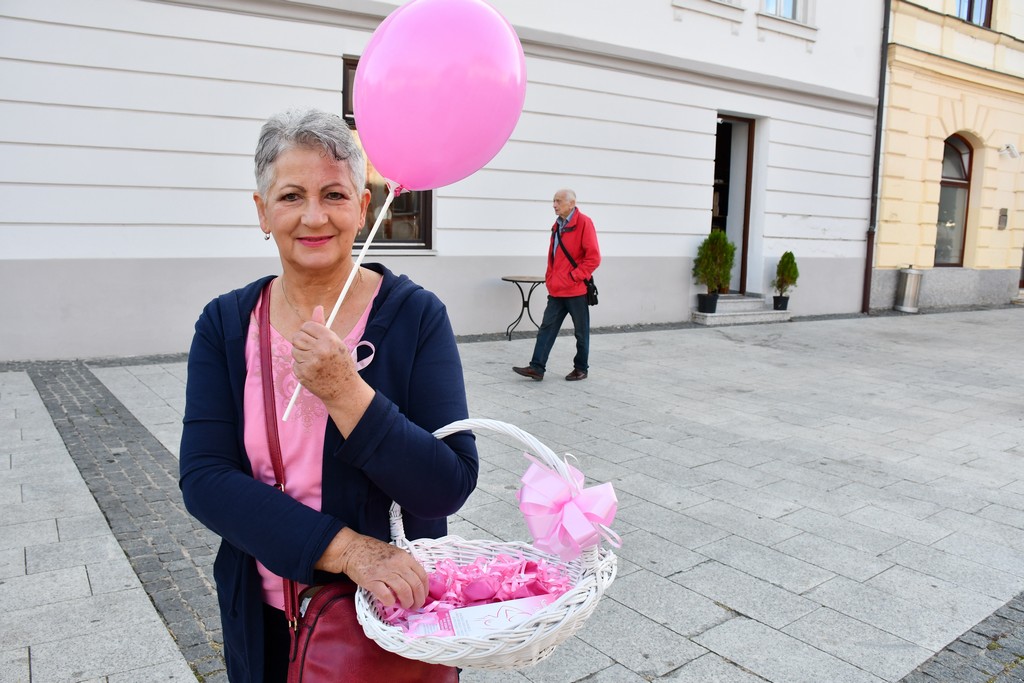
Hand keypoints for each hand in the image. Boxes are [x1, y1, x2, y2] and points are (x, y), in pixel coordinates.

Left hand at [290, 306, 373, 435]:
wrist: (344, 390)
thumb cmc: (341, 364)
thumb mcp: (337, 343)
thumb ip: (323, 326)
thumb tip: (317, 308)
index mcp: (330, 340)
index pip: (308, 326)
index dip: (309, 330)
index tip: (313, 336)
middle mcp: (320, 350)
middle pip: (297, 337)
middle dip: (302, 341)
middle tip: (311, 348)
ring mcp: (310, 363)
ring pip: (294, 350)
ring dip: (301, 354)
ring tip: (314, 360)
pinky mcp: (303, 374)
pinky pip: (295, 364)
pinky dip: (301, 366)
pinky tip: (312, 370)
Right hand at [317, 528, 428, 609]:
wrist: (352, 549)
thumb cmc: (373, 551)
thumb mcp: (394, 553)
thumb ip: (405, 565)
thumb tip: (414, 583)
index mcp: (404, 557)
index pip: (422, 575)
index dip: (425, 589)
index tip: (422, 597)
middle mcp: (397, 564)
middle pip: (415, 585)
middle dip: (418, 599)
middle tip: (415, 606)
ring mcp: (384, 572)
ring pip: (404, 591)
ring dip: (407, 602)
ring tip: (405, 606)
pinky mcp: (372, 581)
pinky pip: (386, 596)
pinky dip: (390, 602)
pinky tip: (390, 602)